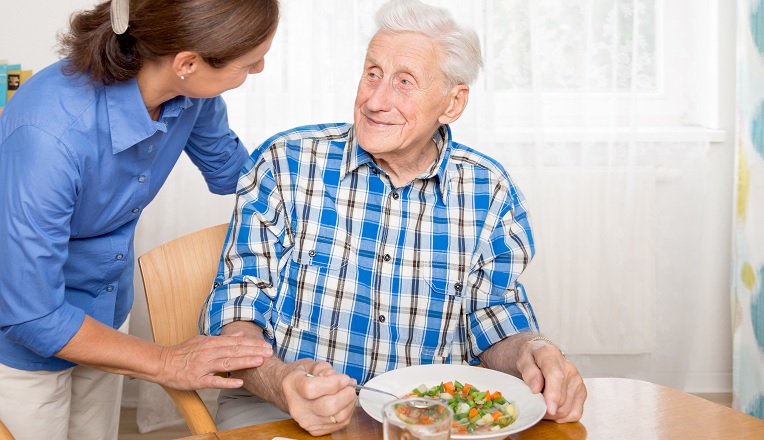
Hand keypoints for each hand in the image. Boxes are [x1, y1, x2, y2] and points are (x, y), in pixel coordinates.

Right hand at [156, 331, 273, 389]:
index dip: (252, 343)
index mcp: (211, 342)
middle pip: (235, 351)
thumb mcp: (203, 340)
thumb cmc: (183, 353)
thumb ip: (222, 338)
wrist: (162, 363)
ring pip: (227, 363)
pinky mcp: (197, 379)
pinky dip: (227, 381)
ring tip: (259, 362)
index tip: (266, 344)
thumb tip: (240, 334)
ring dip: (244, 362)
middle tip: (269, 352)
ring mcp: (203, 366)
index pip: (236, 342)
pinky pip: (214, 381)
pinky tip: (239, 382)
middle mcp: (209, 352)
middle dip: (253, 351)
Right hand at [281, 361, 356, 435]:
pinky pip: (340, 423)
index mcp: (292, 386)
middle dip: (346, 394)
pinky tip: (344, 402)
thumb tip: (336, 377)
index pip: (312, 389)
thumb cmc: (301, 376)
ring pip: (338, 417)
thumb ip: (323, 368)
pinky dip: (347, 411)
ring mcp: (306, 421)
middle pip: (328, 406)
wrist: (288, 393)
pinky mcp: (315, 430)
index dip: (333, 383)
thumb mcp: (309, 365)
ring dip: (349, 403)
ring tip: (348, 392)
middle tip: (349, 385)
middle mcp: (297, 407)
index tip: (344, 378)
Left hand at [517, 339, 585, 421]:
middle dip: (545, 407)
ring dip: (552, 413)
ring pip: (567, 409)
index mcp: (551, 355)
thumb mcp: (523, 360)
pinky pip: (575, 413)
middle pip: (561, 398)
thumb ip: (528, 372)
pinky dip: (563, 417)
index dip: (553, 395)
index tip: (549, 409)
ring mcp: (578, 381)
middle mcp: (569, 368)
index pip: (556, 376)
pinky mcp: (582, 392)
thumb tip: (536, 388)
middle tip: (534, 404)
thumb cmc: (531, 359)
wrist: (541, 356)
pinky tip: (553, 409)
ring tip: (542, 404)